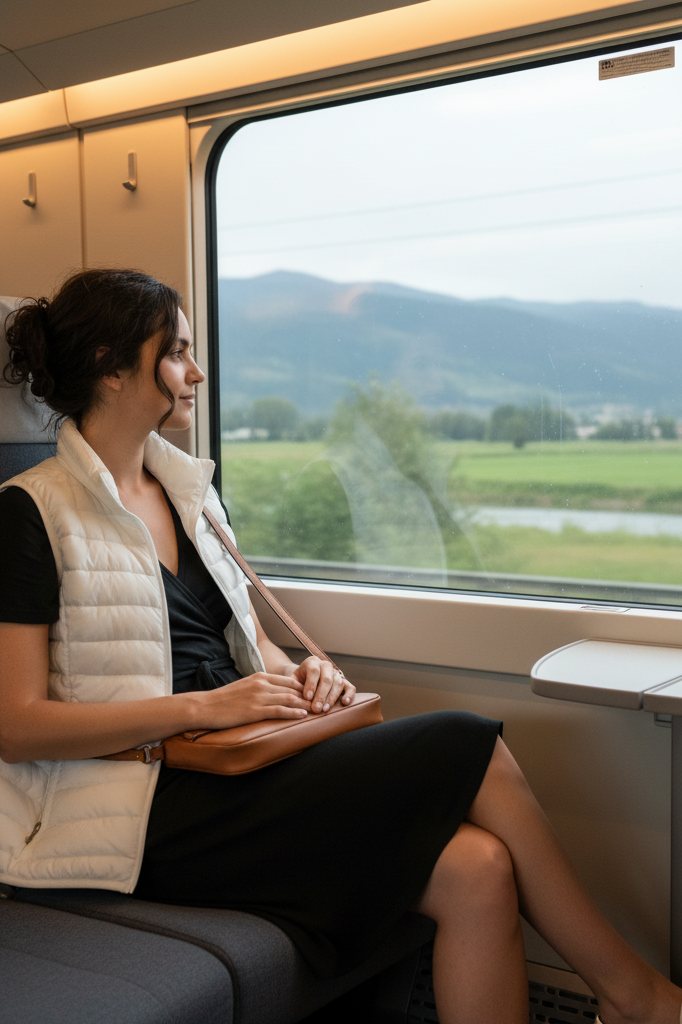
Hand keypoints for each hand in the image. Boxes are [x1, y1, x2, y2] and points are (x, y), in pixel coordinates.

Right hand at [194, 672, 310, 728]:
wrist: (205, 706)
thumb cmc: (224, 699)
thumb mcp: (244, 687)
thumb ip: (260, 688)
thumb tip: (273, 695)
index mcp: (260, 676)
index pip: (288, 680)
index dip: (303, 688)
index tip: (313, 695)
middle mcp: (261, 684)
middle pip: (292, 689)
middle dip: (308, 696)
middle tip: (320, 704)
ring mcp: (258, 696)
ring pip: (289, 699)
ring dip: (305, 704)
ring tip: (316, 710)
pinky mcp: (255, 710)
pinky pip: (279, 711)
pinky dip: (293, 712)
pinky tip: (302, 715)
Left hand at [292, 657, 355, 713]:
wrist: (303, 680)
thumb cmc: (296, 683)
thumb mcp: (291, 682)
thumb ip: (292, 687)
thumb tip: (295, 699)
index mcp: (312, 662)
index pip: (314, 671)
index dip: (311, 684)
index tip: (307, 697)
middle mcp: (325, 666)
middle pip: (327, 679)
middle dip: (321, 695)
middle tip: (316, 709)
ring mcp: (336, 673)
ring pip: (338, 683)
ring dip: (332, 698)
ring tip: (324, 710)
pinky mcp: (344, 682)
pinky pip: (350, 687)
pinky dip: (349, 695)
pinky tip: (344, 703)